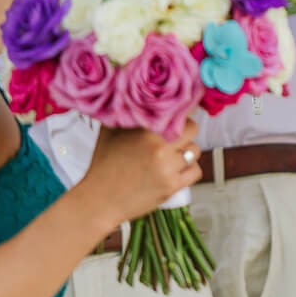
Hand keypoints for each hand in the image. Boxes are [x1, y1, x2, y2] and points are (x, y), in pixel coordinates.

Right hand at [80, 119, 201, 232]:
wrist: (99, 200)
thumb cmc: (103, 166)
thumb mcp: (110, 132)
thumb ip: (125, 113)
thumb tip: (134, 96)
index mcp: (145, 130)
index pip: (177, 112)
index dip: (180, 113)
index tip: (179, 116)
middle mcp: (159, 146)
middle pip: (192, 129)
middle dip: (186, 132)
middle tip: (176, 137)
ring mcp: (167, 167)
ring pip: (195, 150)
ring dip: (187, 152)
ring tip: (173, 156)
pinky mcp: (171, 185)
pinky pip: (196, 171)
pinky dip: (189, 170)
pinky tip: (177, 170)